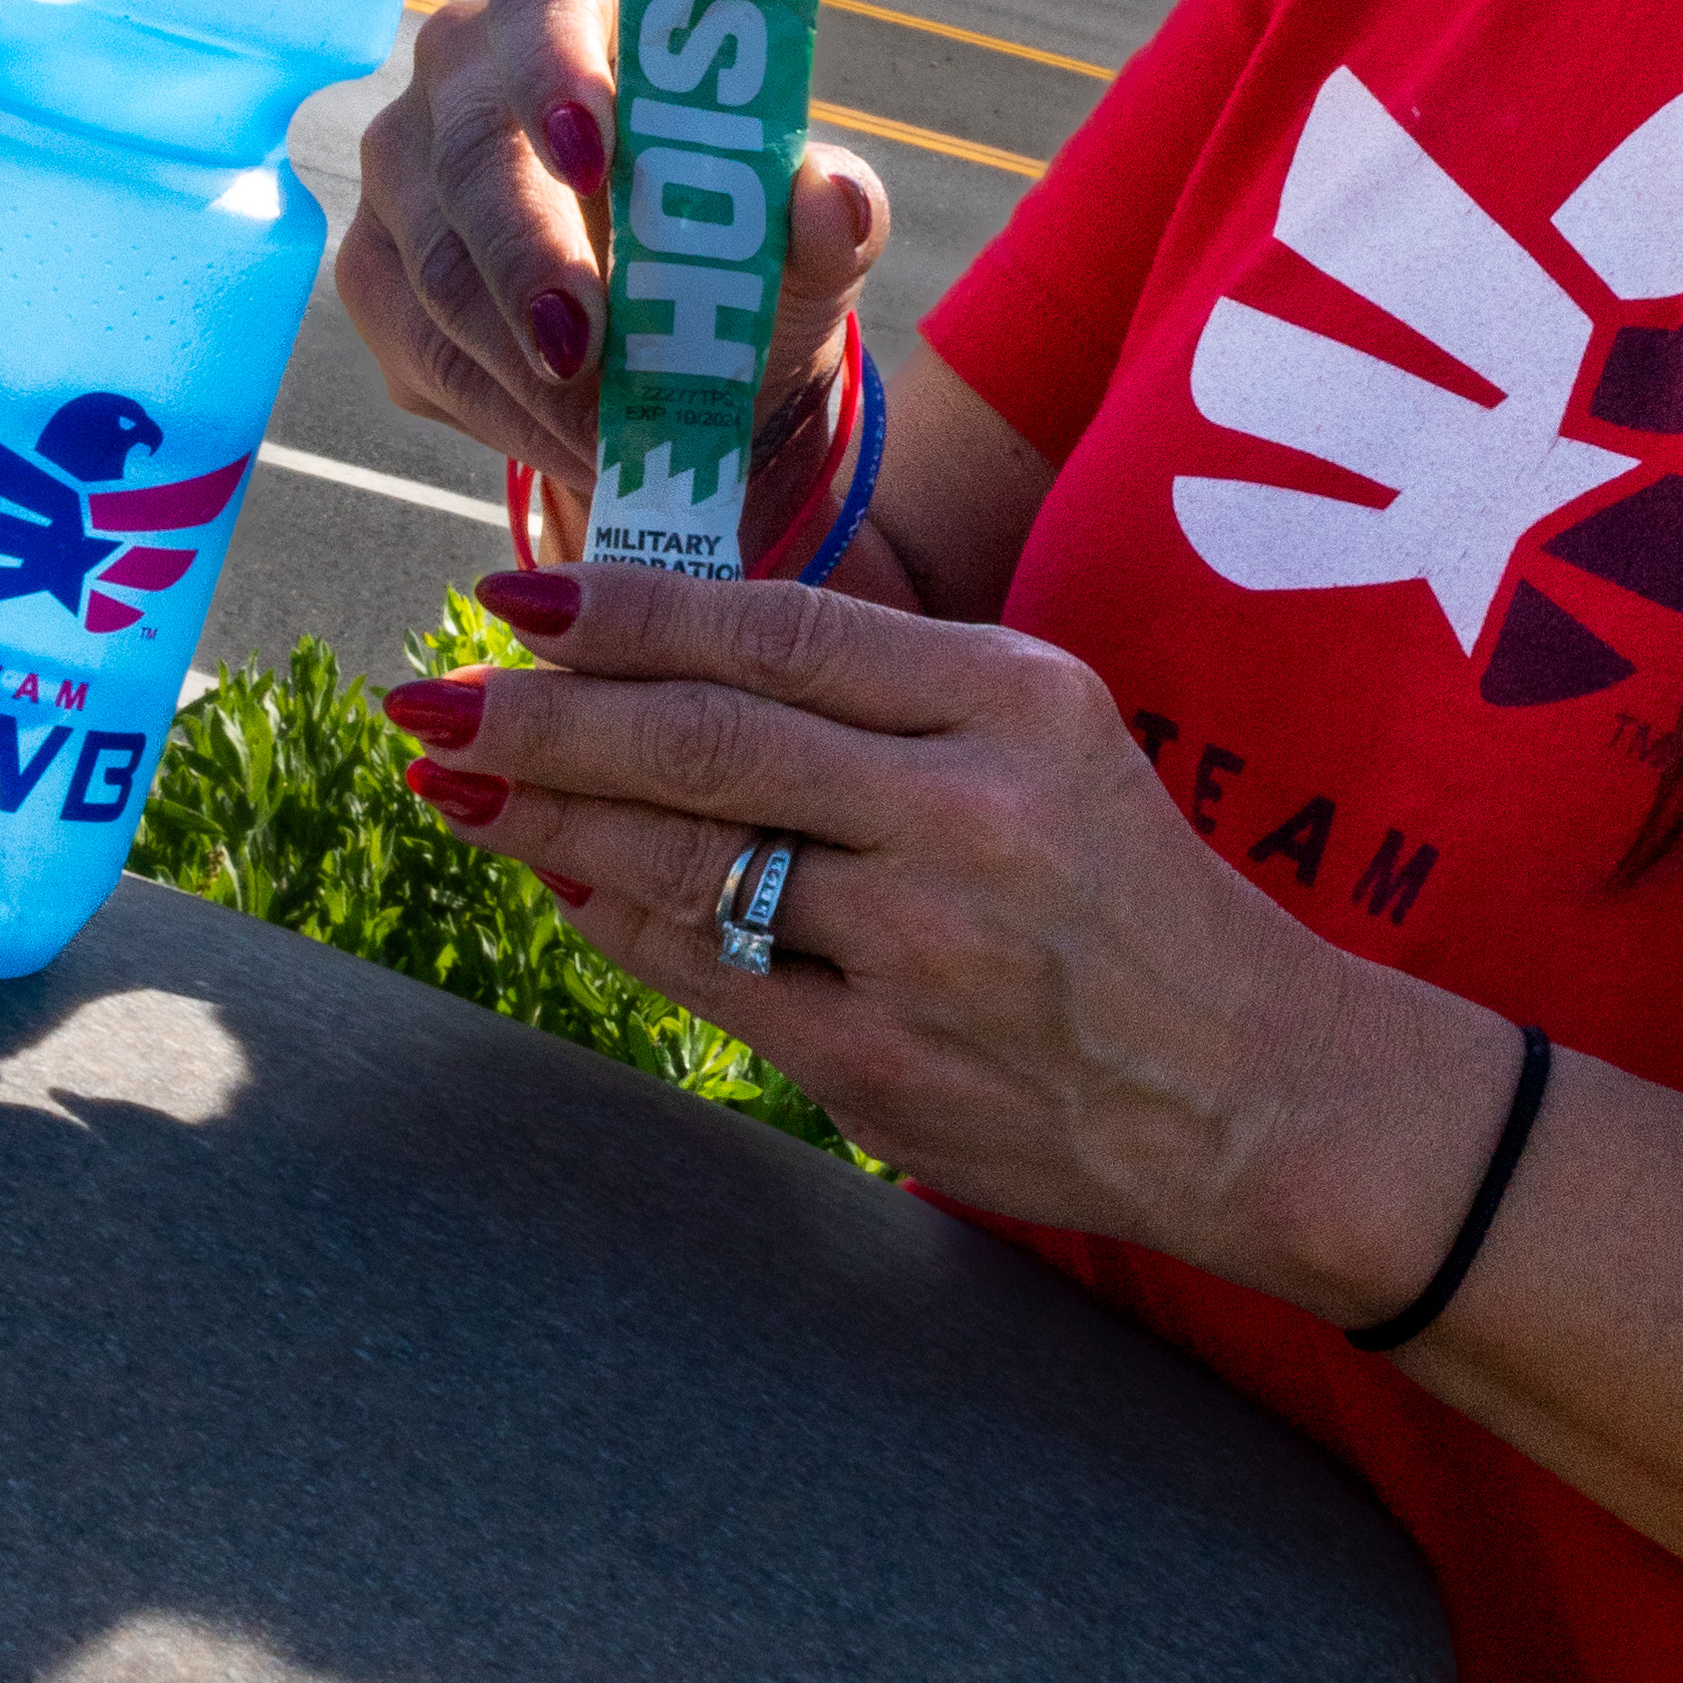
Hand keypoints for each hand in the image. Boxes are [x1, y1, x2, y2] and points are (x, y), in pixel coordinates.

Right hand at [337, 0, 889, 550]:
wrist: (689, 354)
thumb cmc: (744, 256)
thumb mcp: (806, 245)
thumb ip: (831, 217)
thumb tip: (829, 195)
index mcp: (588, 5)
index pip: (547, 3)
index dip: (557, 73)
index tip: (593, 160)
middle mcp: (471, 63)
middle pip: (469, 146)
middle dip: (528, 259)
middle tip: (583, 352)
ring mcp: (407, 161)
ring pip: (432, 258)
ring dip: (519, 361)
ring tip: (606, 431)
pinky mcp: (376, 265)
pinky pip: (411, 339)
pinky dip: (494, 405)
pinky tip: (568, 439)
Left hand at [383, 561, 1519, 1313]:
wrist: (1254, 1090)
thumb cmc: (1131, 896)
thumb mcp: (1048, 738)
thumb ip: (886, 696)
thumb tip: (671, 664)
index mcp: (1014, 700)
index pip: (778, 630)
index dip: (626, 609)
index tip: (514, 592)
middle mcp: (965, 811)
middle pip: (704, 741)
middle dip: (541, 714)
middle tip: (428, 695)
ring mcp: (919, 947)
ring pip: (681, 863)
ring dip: (544, 819)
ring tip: (458, 782)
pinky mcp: (880, 1064)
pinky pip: (704, 977)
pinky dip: (614, 923)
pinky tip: (560, 884)